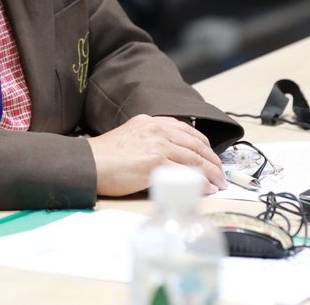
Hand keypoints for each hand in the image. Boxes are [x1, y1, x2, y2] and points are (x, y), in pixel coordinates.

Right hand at [85, 115, 225, 196]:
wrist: (88, 163)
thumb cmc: (104, 156)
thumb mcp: (131, 137)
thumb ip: (151, 141)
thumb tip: (171, 159)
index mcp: (151, 122)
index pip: (187, 131)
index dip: (204, 145)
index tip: (211, 157)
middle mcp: (156, 129)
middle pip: (195, 144)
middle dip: (213, 160)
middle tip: (221, 174)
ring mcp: (157, 145)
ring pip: (194, 158)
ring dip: (211, 172)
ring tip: (219, 183)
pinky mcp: (155, 162)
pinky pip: (186, 172)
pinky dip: (200, 181)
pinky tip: (206, 188)